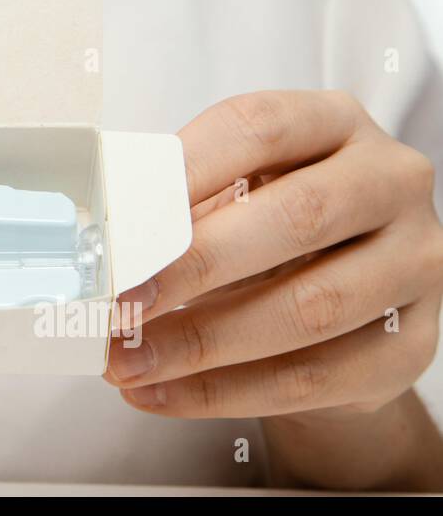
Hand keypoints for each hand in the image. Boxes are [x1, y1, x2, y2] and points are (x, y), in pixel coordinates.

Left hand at [105, 90, 441, 420]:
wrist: (344, 305)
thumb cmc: (269, 229)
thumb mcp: (230, 192)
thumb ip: (179, 202)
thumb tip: (103, 243)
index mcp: (333, 123)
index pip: (257, 128)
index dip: (184, 172)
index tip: (122, 223)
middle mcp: (389, 182)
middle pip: (296, 218)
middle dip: (193, 266)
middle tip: (120, 304)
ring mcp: (415, 262)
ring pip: (310, 309)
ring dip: (202, 343)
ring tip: (128, 362)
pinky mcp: (412, 342)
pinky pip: (316, 377)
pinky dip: (226, 391)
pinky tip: (165, 393)